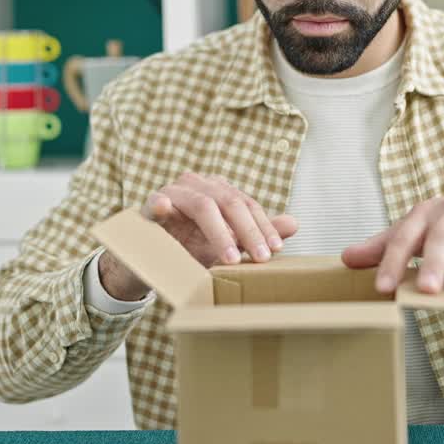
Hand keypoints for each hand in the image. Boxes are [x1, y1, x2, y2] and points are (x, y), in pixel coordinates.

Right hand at [98, 172, 297, 300]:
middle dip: (248, 231)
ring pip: (202, 205)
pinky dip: (160, 204)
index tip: (276, 250)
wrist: (150, 259)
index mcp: (219, 190)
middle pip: (229, 202)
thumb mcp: (227, 244)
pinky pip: (155, 201)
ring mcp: (173, 192)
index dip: (263, 226)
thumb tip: (295, 223)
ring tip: (229, 258)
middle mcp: (198, 184)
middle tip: (260, 258)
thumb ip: (257, 233)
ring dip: (218, 232)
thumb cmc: (192, 247)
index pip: (247, 204)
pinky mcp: (148, 204)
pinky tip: (164, 208)